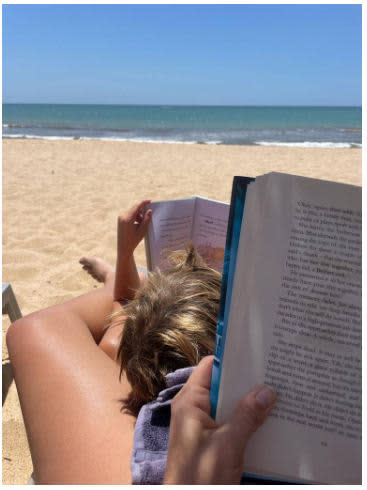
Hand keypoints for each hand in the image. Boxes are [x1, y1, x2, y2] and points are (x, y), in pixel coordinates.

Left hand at [117, 200, 151, 257]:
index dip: (144, 202)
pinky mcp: (120, 220)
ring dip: (139, 214)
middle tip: (150, 214)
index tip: (150, 201)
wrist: (124, 248)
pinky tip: (139, 223)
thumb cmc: (133, 240)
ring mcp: (121, 218)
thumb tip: (150, 211)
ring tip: (144, 222)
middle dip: (142, 210)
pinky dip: (135, 217)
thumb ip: (146, 219)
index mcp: (127, 218)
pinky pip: (129, 215)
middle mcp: (123, 216)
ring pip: (132, 211)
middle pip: (134, 208)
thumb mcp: (142, 230)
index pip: (137, 206)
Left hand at [164, 356, 276, 483]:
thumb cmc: (201, 476)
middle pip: (224, 386)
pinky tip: (272, 420)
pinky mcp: (212, 442)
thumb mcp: (228, 445)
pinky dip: (249, 420)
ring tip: (281, 394)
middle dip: (248, 382)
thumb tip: (268, 390)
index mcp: (190, 402)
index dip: (233, 358)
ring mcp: (204, 426)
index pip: (211, 367)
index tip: (259, 354)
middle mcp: (195, 409)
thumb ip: (248, 416)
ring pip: (230, 405)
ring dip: (251, 403)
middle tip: (277, 373)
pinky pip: (232, 423)